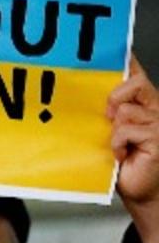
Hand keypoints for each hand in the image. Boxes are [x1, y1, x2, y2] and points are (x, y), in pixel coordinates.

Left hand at [109, 57, 158, 242]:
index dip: (128, 62)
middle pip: (134, 84)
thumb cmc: (124, 165)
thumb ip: (107, 115)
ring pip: (125, 110)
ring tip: (117, 148)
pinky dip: (117, 144)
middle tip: (108, 117)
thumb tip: (90, 99)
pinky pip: (125, 130)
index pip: (136, 76)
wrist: (139, 192)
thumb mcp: (110, 134)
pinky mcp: (157, 137)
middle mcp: (155, 109)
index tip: (119, 49)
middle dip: (115, 96)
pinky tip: (123, 156)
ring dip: (113, 131)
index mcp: (144, 105)